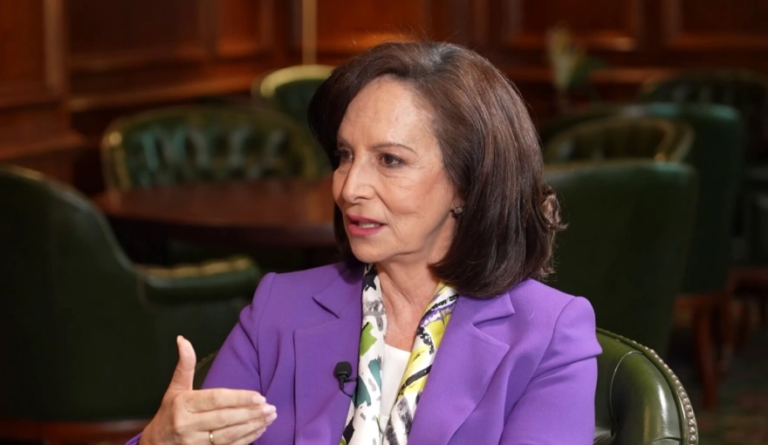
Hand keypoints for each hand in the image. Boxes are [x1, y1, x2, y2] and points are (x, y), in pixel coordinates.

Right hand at [140, 336, 275, 444]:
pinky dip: (246, 439)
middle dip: (250, 413)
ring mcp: (195, 443)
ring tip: (270, 417)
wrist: (156, 444)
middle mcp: (188, 425)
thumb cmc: (170, 412)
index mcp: (184, 405)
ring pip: (228, 435)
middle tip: (270, 407)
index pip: (215, 400)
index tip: (259, 396)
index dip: (238, 398)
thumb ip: (184, 365)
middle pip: (224, 419)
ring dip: (252, 426)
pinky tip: (260, 430)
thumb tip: (182, 340)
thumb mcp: (175, 388)